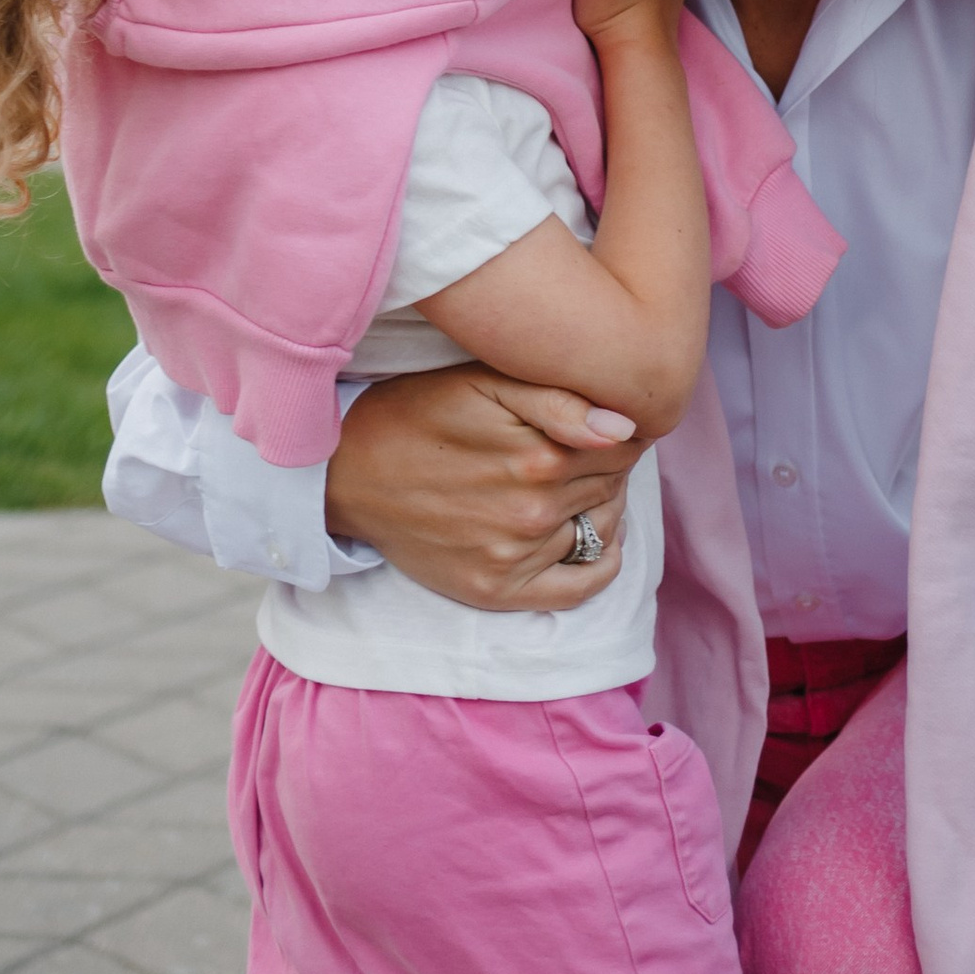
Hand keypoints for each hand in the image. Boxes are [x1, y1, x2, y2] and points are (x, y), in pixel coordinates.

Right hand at [323, 367, 645, 608]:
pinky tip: (590, 537)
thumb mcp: (483, 383)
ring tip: (576, 483)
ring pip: (603, 528)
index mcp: (539, 456)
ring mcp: (515, 557)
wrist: (348, 473)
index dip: (620, 426)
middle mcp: (532, 512)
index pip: (625, 443)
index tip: (601, 418)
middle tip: (583, 447)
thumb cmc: (419, 413)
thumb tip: (626, 428)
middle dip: (610, 462)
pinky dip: (600, 564)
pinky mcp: (496, 591)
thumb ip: (559, 400)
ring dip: (602, 504)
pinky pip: (579, 588)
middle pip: (614, 484)